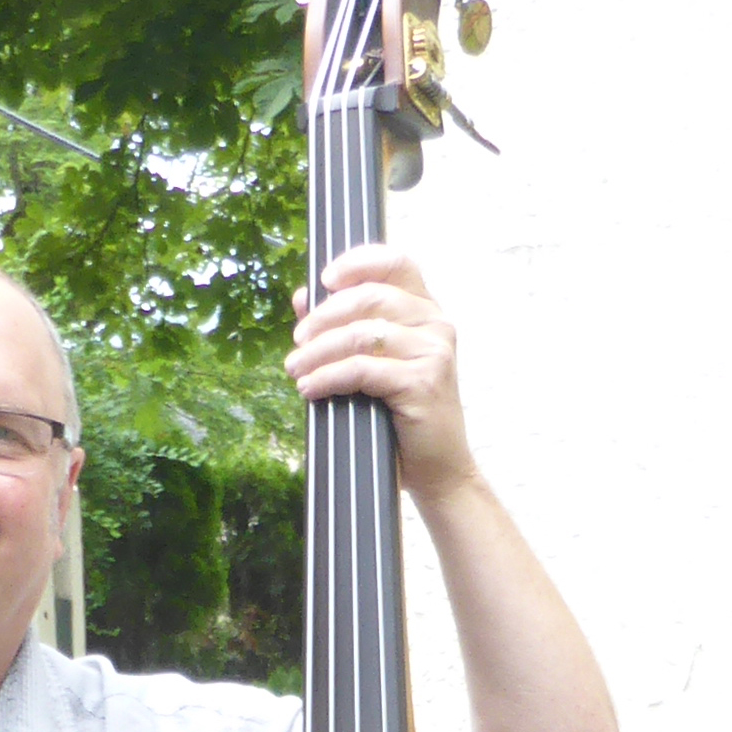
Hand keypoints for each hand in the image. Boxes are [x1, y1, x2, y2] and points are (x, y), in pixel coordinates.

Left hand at [287, 244, 483, 497]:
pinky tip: (310, 388)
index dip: (358, 262)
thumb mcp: (370, 363)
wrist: (436, 469)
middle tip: (298, 340)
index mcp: (425, 310)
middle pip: (369, 297)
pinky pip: (362, 369)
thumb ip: (341, 327)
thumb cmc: (401, 415)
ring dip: (318, 352)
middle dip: (324, 317)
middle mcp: (435, 323)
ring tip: (295, 370)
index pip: (396, 262)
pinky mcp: (424, 381)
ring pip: (362, 333)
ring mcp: (433, 351)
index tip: (325, 278)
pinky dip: (327, 377)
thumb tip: (302, 297)